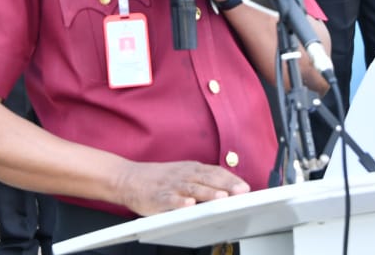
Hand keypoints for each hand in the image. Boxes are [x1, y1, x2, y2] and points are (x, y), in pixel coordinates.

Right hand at [114, 160, 250, 215]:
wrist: (128, 178)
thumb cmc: (159, 178)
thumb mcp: (183, 173)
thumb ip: (202, 179)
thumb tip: (227, 188)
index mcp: (191, 169)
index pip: (215, 171)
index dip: (231, 179)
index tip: (246, 187)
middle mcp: (183, 175)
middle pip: (208, 179)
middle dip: (226, 185)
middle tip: (241, 192)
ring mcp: (171, 186)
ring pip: (192, 188)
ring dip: (208, 193)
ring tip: (221, 198)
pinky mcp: (158, 197)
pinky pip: (170, 200)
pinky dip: (180, 203)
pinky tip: (189, 206)